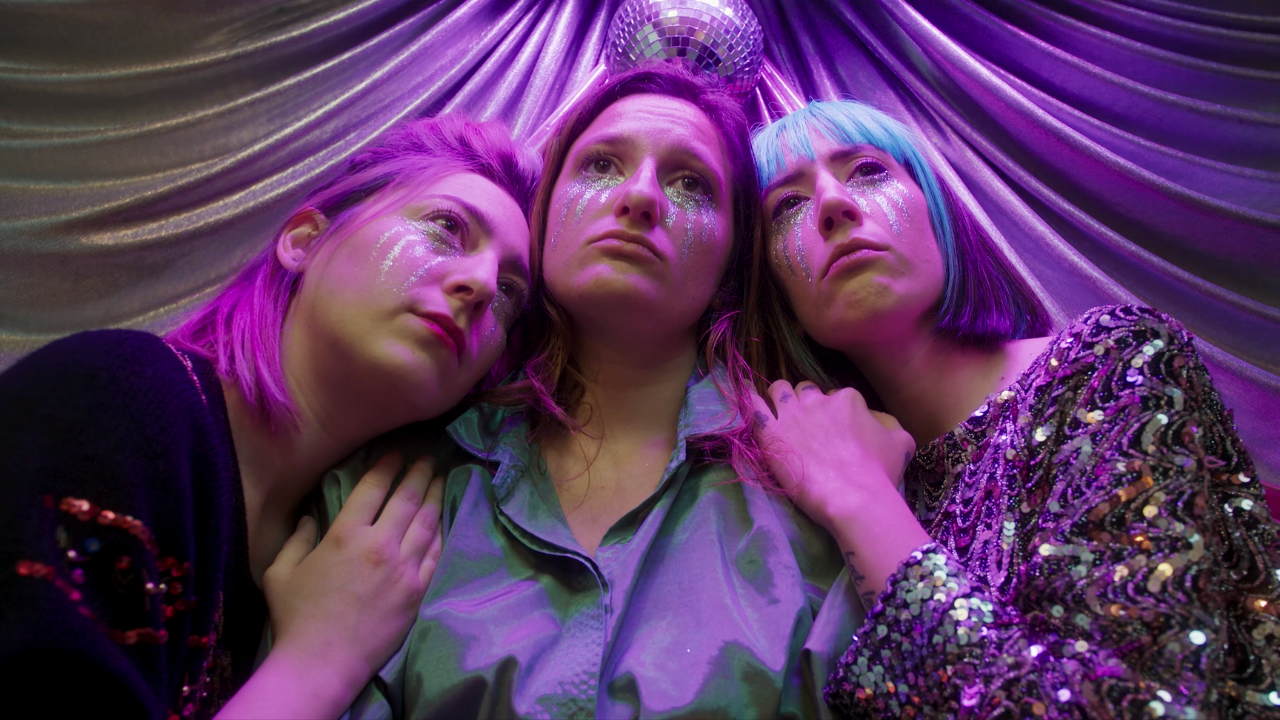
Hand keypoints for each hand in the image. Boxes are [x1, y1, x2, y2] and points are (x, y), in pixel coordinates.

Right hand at [257, 453, 444, 711]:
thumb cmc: (296, 617)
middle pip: (407, 498)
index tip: (396, 453)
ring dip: (434, 496)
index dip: (387, 466)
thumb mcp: (280, 572)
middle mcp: (380, 545)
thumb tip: (308, 519)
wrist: (322, 662)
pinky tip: (441, 520)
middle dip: (419, 473)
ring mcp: (404, 568)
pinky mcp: (417, 590)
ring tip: (440, 479)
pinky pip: (434, 553)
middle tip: (428, 458)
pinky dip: (439, 532)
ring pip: (426, 522)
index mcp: (345, 535)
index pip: (373, 488)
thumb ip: (296, 539)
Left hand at [752, 380, 914, 532]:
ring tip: (777, 410)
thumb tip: (877, 421)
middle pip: (806, 391)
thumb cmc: (880, 473)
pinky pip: (753, 406)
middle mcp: (818, 400)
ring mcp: (792, 415)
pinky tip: (743, 392)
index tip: (833, 430)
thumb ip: (889, 424)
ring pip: (779, 390)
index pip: (836, 396)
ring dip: (779, 397)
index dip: (833, 412)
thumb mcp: (901, 442)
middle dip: (806, 402)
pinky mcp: (771, 432)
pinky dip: (748, 397)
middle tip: (806, 424)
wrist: (854, 496)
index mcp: (848, 399)